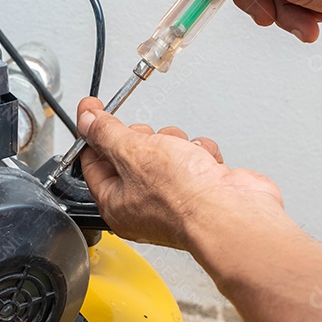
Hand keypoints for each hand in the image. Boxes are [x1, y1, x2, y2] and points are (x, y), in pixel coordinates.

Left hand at [76, 97, 283, 248]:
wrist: (234, 213)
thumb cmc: (184, 198)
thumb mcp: (133, 153)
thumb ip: (106, 134)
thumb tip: (87, 121)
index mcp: (116, 204)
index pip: (93, 161)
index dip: (92, 132)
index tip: (92, 109)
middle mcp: (143, 206)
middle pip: (131, 153)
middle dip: (144, 138)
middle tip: (150, 140)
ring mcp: (174, 198)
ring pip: (165, 151)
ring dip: (175, 144)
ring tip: (183, 154)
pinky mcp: (201, 189)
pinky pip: (194, 157)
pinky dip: (201, 154)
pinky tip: (204, 164)